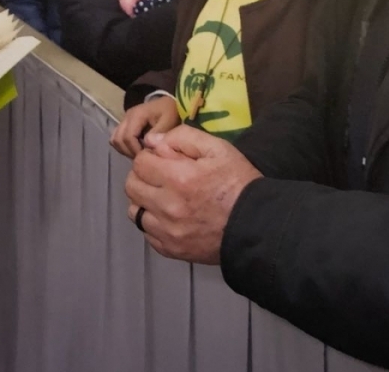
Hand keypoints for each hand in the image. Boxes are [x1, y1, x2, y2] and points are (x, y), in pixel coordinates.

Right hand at [111, 96, 180, 157]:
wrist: (168, 104)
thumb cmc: (170, 112)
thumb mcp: (169, 121)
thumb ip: (159, 133)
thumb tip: (146, 145)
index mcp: (137, 115)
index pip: (128, 137)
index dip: (135, 150)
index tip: (146, 157)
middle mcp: (127, 116)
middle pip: (118, 139)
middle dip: (129, 151)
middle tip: (142, 157)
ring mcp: (124, 120)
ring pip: (114, 140)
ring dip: (124, 149)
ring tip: (139, 153)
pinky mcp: (124, 124)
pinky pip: (116, 138)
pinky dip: (123, 146)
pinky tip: (136, 148)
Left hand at [125, 125, 261, 264]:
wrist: (257, 225)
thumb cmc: (239, 183)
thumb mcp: (218, 149)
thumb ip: (183, 138)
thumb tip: (152, 142)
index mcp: (178, 178)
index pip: (140, 163)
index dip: (150, 157)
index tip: (163, 160)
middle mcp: (167, 207)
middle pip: (132, 186)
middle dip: (143, 177)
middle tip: (162, 177)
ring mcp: (168, 231)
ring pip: (135, 211)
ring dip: (145, 201)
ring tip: (165, 198)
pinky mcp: (171, 249)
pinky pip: (147, 233)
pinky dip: (154, 223)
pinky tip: (171, 217)